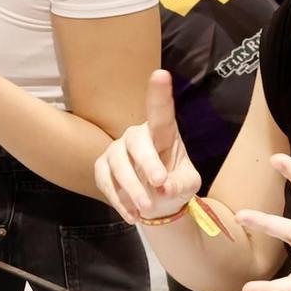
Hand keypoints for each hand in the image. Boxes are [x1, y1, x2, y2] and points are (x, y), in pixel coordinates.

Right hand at [95, 71, 200, 221]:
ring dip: (132, 189)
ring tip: (147, 210)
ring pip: (118, 165)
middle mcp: (137, 136)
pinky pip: (105, 182)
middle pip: (136, 142)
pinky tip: (133, 216)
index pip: (161, 112)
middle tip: (160, 185)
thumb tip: (162, 188)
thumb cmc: (175, 184)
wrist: (156, 203)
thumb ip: (181, 185)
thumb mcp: (189, 185)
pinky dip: (119, 201)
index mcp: (163, 132)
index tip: (161, 74)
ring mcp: (116, 150)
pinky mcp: (102, 168)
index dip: (159, 94)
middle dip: (147, 163)